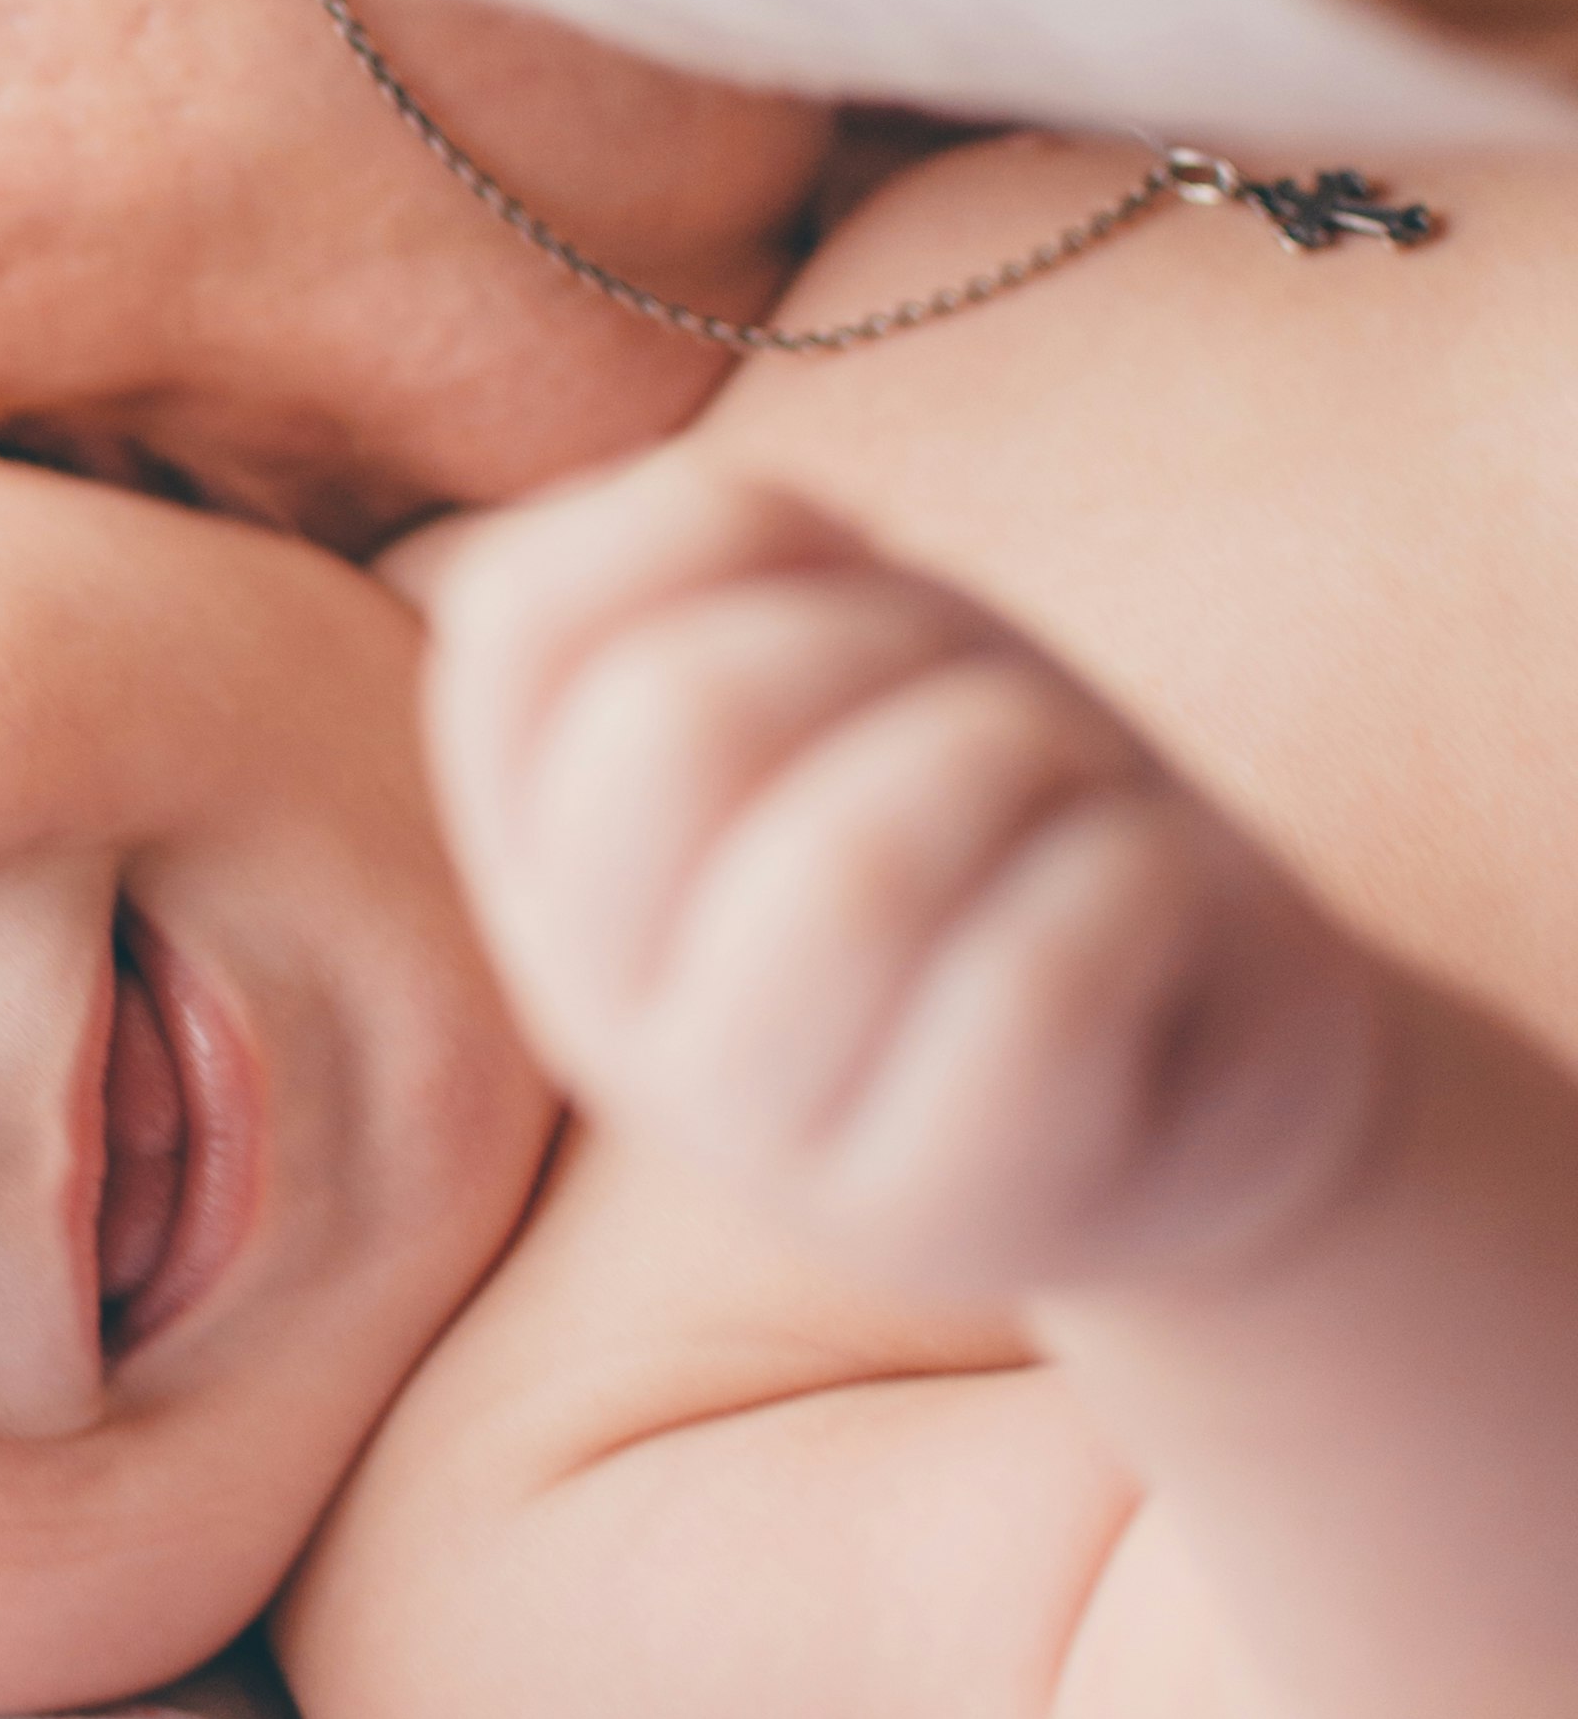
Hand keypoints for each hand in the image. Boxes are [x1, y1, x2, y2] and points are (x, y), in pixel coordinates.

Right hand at [418, 449, 1393, 1305]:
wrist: (1195, 1072)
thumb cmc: (1002, 823)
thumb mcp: (863, 655)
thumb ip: (734, 566)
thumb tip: (687, 501)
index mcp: (544, 854)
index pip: (522, 621)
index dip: (709, 530)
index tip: (841, 597)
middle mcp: (596, 1004)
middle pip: (684, 714)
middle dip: (897, 648)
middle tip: (991, 724)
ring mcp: (746, 1136)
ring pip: (858, 859)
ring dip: (1032, 762)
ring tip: (1072, 817)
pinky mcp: (927, 1216)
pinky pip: (1035, 977)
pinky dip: (1139, 881)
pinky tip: (1145, 922)